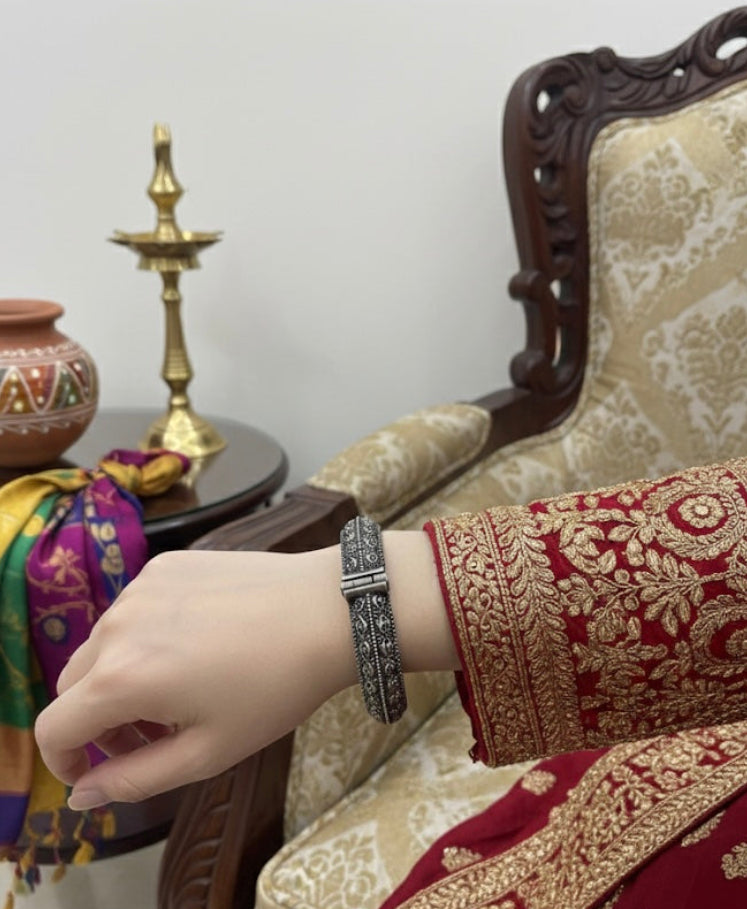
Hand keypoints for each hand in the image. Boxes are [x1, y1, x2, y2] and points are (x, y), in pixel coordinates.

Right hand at [34, 531, 455, 809]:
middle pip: (73, 684)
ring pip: (103, 644)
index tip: (98, 769)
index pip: (53, 727)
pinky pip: (134, 609)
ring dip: (121, 675)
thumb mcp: (207, 753)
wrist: (326, 610)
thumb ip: (133, 780)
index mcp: (120, 679)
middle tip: (151, 736)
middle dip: (97, 720)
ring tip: (181, 688)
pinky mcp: (165, 563)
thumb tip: (81, 793)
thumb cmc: (273, 689)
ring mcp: (140, 586)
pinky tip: (198, 642)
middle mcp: (117, 625)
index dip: (65, 758)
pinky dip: (145, 635)